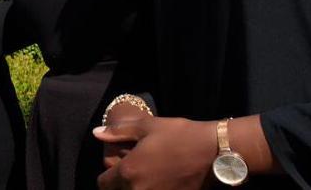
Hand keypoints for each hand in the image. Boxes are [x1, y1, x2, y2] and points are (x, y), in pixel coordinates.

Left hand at [93, 116, 215, 189]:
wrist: (214, 152)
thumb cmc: (179, 135)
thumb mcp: (146, 127)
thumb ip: (118, 132)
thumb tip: (96, 133)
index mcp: (129, 172)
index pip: (103, 184)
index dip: (107, 176)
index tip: (115, 169)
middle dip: (120, 185)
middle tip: (132, 173)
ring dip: (135, 189)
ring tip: (146, 177)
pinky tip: (160, 182)